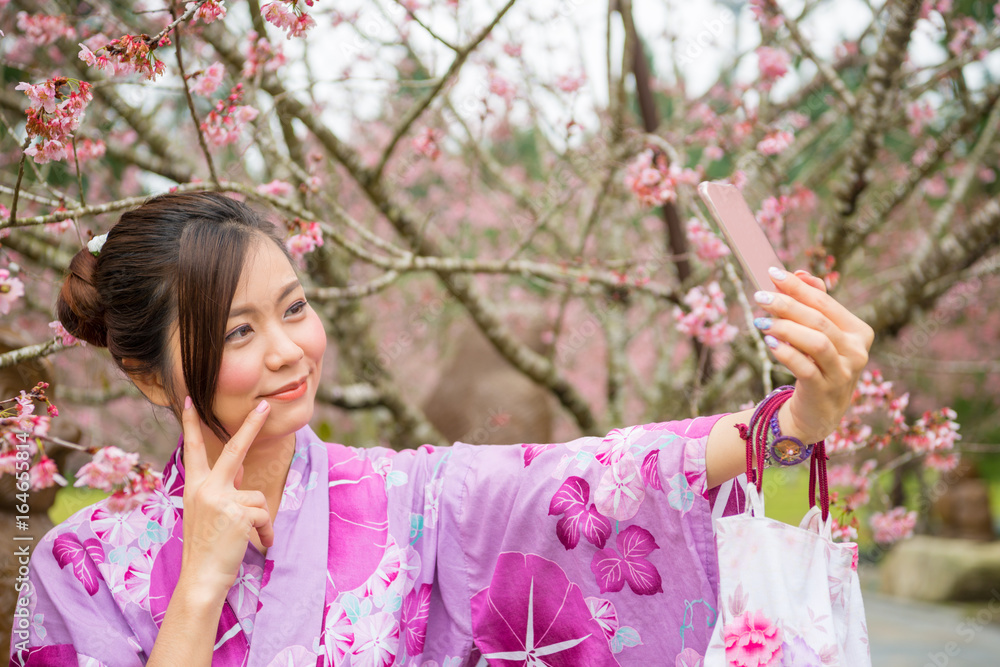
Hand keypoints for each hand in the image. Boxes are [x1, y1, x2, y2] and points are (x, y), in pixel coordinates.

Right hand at [177, 396, 273, 601]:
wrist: (202, 579)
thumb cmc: (208, 548)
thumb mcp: (210, 514)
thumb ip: (224, 491)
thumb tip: (242, 474)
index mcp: (195, 487)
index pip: (194, 450)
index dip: (191, 424)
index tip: (189, 401)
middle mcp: (205, 489)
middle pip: (233, 449)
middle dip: (251, 425)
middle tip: (266, 405)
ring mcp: (221, 499)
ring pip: (258, 497)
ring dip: (260, 520)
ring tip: (247, 538)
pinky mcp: (238, 513)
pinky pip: (265, 516)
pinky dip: (265, 532)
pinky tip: (256, 544)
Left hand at [753, 268, 874, 443]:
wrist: (817, 413)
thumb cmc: (817, 366)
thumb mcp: (818, 335)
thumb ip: (813, 303)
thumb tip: (799, 273)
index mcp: (858, 331)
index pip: (825, 302)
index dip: (798, 287)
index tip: (772, 273)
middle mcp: (857, 351)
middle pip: (819, 320)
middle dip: (787, 304)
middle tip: (760, 296)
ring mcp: (844, 372)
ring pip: (816, 342)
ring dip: (786, 327)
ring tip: (761, 320)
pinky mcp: (826, 390)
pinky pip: (805, 367)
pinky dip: (786, 353)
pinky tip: (770, 343)